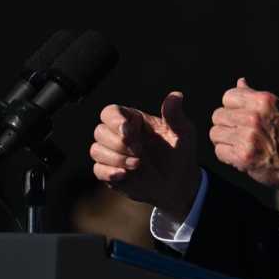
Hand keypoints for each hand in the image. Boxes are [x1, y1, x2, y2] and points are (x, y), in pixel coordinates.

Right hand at [91, 91, 199, 222]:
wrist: (179, 183)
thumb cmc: (180, 153)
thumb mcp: (183, 132)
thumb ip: (175, 115)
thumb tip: (176, 95)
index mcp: (133, 120)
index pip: (111, 112)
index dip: (114, 120)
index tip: (128, 131)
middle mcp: (119, 135)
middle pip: (100, 131)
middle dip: (118, 143)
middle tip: (139, 151)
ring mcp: (113, 155)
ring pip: (96, 150)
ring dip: (115, 158)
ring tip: (137, 164)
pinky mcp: (111, 173)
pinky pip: (98, 170)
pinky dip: (109, 172)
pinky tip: (124, 175)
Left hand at [210, 78, 278, 194]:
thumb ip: (258, 95)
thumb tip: (240, 82)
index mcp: (264, 101)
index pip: (228, 96)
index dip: (232, 106)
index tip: (239, 115)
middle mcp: (253, 117)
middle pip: (218, 115)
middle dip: (226, 124)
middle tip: (238, 132)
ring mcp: (247, 138)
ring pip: (215, 133)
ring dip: (225, 140)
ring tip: (239, 144)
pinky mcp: (243, 157)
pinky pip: (219, 151)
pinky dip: (227, 155)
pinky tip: (241, 155)